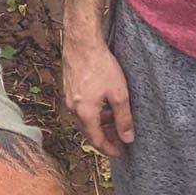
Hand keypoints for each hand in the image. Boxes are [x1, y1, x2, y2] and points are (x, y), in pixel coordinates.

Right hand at [62, 38, 133, 158]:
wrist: (82, 41)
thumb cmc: (100, 65)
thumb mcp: (118, 93)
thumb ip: (123, 118)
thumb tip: (127, 138)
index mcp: (85, 113)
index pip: (96, 140)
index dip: (109, 149)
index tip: (119, 153)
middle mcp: (73, 108)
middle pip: (88, 131)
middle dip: (105, 136)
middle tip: (120, 136)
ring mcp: (68, 96)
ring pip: (84, 118)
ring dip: (99, 122)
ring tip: (114, 118)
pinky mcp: (68, 85)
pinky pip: (80, 106)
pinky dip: (92, 111)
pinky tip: (103, 102)